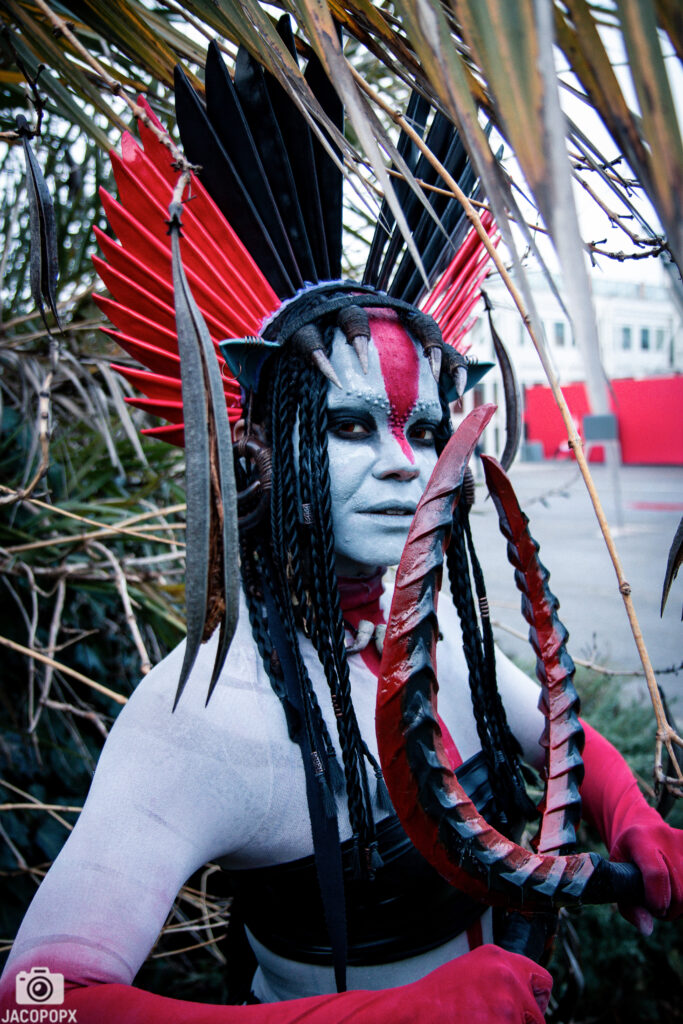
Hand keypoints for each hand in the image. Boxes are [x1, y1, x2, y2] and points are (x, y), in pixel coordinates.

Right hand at [399, 945, 551, 1022]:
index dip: (536, 999)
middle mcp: (508, 977)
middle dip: (521, 1022)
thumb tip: (521, 994)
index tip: (527, 1009)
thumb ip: (500, 978)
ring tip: (480, 1022)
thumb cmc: (436, 997)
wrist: (416, 1013)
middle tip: (495, 1021)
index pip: (543, 981)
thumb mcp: (471, 970)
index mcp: (499, 958)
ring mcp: (508, 1005)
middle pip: (537, 1014)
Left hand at [580, 720, 682, 933]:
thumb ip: (628, 905)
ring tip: (669, 900)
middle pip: (680, 888)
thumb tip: (648, 930)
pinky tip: (678, 889)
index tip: (655, 911)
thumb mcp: (617, 874)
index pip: (656, 875)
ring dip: (682, 904)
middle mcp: (663, 836)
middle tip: (659, 909)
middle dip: (671, 908)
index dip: (658, 900)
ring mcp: (682, 840)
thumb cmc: (626, 856)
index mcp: (639, 840)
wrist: (639, 825)